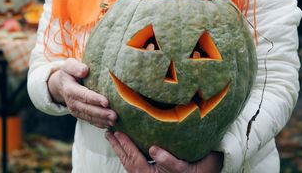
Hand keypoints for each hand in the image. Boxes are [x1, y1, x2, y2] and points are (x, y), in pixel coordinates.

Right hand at [48, 58, 116, 128]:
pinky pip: (90, 121)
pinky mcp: (80, 115)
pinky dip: (99, 124)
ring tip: (115, 121)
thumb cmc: (69, 72)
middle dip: (101, 113)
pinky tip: (109, 125)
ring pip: (89, 117)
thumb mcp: (69, 65)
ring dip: (102, 120)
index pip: (83, 95)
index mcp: (69, 89)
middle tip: (114, 115)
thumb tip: (85, 71)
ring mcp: (75, 110)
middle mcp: (71, 102)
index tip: (106, 102)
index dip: (94, 99)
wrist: (61, 85)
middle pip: (87, 109)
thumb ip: (75, 67)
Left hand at [105, 131, 222, 172]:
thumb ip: (168, 160)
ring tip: (112, 137)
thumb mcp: (182, 167)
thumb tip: (153, 149)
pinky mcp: (149, 172)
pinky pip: (133, 164)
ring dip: (120, 150)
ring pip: (129, 163)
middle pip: (128, 162)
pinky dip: (127, 154)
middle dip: (118, 147)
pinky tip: (125, 146)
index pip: (135, 159)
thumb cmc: (193, 171)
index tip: (118, 133)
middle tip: (108, 133)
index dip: (126, 145)